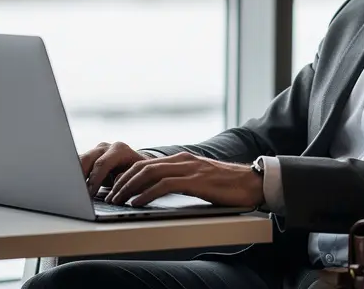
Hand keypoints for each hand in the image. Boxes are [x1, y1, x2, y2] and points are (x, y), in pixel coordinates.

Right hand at [79, 141, 152, 195]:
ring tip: (72, 190)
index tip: (89, 193)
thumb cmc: (138, 174)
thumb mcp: (137, 177)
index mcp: (119, 150)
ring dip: (75, 176)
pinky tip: (73, 187)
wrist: (137, 167)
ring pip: (80, 161)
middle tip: (76, 192)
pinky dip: (75, 176)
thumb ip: (126, 178)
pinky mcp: (89, 158)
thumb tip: (115, 181)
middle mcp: (106, 147)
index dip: (94, 179)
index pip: (102, 163)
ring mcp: (96, 151)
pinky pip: (78, 165)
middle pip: (87, 159)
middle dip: (80, 176)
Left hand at [106, 152, 263, 207]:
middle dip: (122, 182)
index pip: (146, 164)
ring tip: (118, 200)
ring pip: (149, 174)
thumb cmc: (228, 185)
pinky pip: (164, 185)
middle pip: (142, 167)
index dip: (127, 176)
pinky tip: (136, 203)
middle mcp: (182, 160)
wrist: (253, 182)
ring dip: (129, 188)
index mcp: (181, 159)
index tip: (115, 188)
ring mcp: (188, 168)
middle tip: (110, 195)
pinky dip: (145, 194)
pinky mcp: (195, 180)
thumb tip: (162, 190)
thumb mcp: (200, 180)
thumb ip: (182, 180)